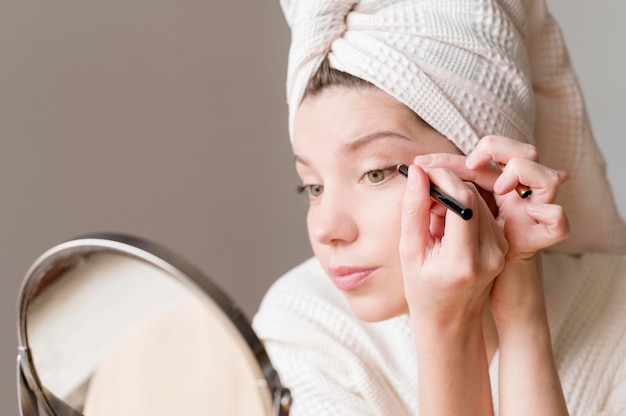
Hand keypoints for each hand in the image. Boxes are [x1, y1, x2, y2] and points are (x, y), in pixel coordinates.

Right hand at [412, 135, 568, 323]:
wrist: (449, 319)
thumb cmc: (422, 288)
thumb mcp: (409, 251)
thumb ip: (414, 210)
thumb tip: (417, 173)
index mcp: (463, 261)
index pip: (463, 202)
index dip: (442, 179)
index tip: (422, 172)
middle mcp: (490, 254)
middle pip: (474, 197)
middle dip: (446, 185)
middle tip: (422, 193)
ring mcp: (500, 250)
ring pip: (480, 200)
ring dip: (454, 195)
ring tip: (431, 214)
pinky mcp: (503, 245)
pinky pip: (484, 211)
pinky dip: (463, 207)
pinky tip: (446, 223)